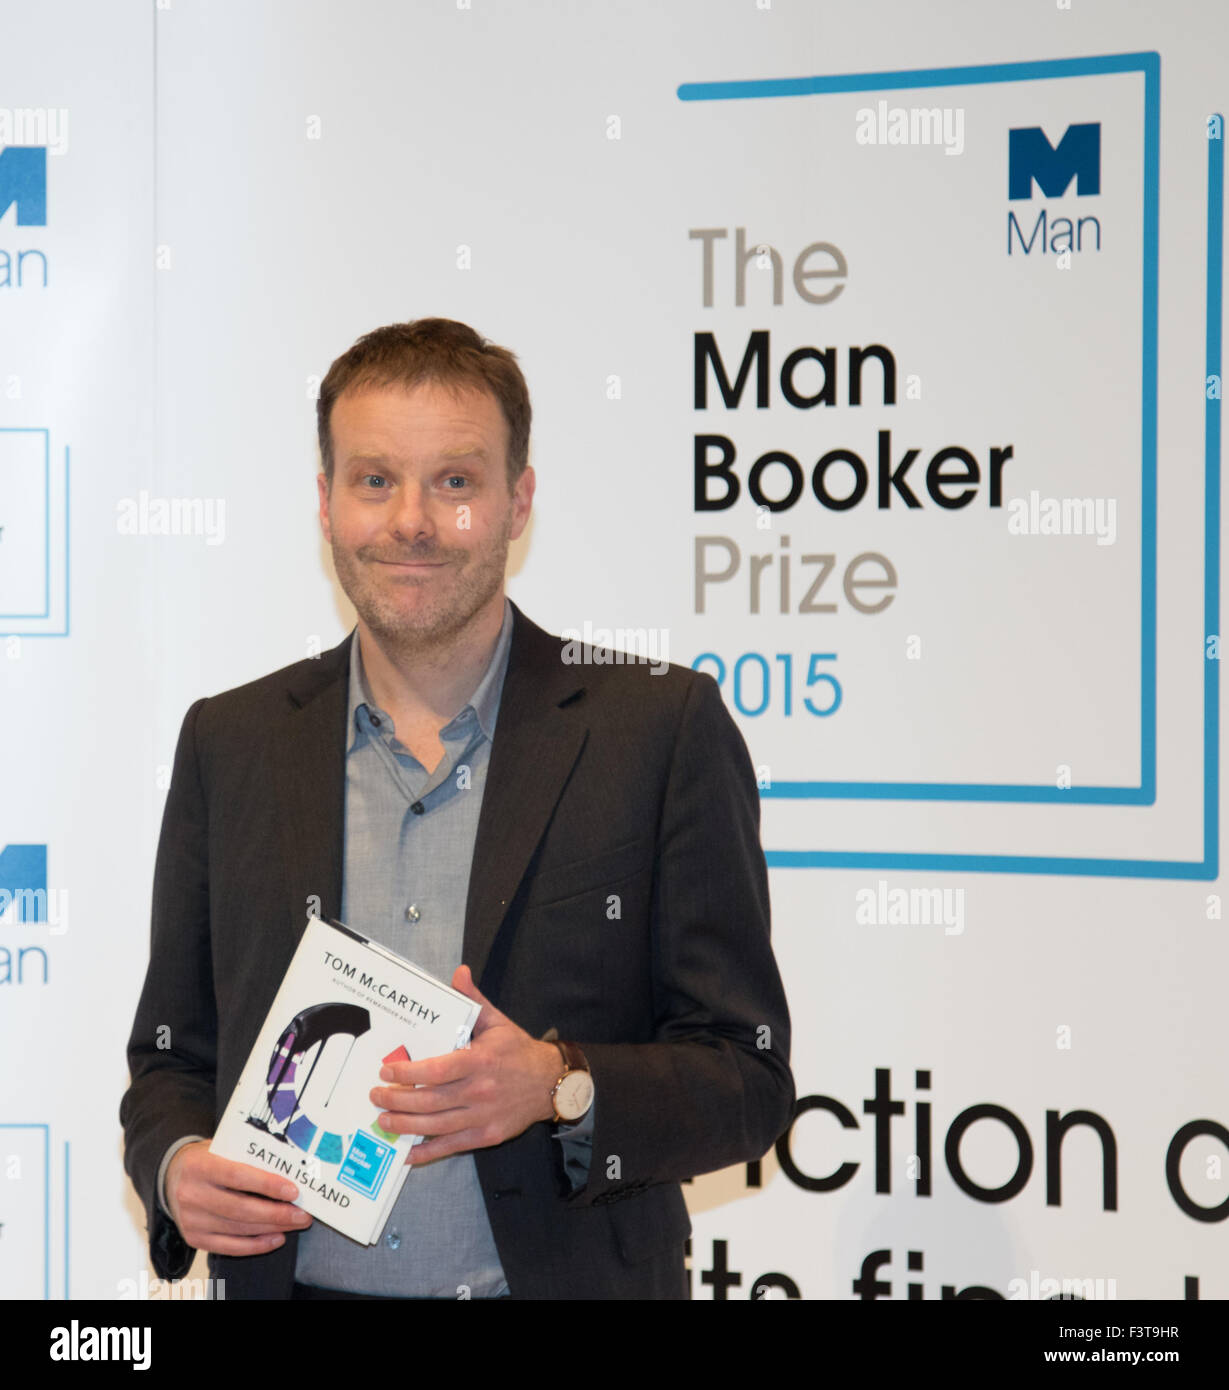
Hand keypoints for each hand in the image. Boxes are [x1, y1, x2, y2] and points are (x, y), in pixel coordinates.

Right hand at [165, 1140, 312, 1255]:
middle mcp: (191, 1194)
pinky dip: (256, 1245)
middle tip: (303, 1214)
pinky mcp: (194, 1238)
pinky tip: (276, 1238)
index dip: (267, 1185)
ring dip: (271, 1228)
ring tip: (295, 1223)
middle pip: (240, 1208)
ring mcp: (191, 1219)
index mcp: (199, 1166)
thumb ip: (248, 1157)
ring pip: (238, 1229)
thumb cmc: (208, 1159)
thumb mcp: (222, 1148)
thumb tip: (289, 1168)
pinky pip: (229, 1247)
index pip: (237, 1176)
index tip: (293, 1191)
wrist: (173, 1176)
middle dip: (277, 1214)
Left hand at [369, 964, 561, 1163]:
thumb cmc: (518, 1051)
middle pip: (431, 1100)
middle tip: (376, 1096)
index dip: (409, 1074)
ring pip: (436, 1124)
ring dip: (405, 1125)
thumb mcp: (497, 1021)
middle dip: (397, 1100)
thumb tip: (459, 973)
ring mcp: (483, 1116)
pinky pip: (451, 1146)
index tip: (387, 1071)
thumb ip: (474, 1000)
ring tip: (383, 1120)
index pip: (437, 1070)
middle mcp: (480, 1090)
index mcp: (480, 1061)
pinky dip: (427, 1152)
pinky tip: (407, 1153)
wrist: (550, 1083)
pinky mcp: (487, 1136)